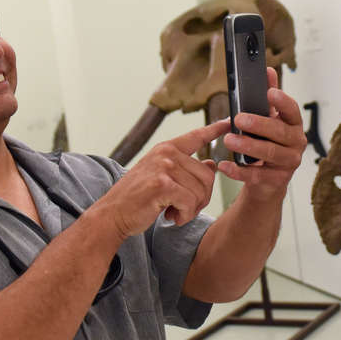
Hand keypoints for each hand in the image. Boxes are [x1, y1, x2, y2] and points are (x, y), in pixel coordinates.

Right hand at [95, 120, 229, 239]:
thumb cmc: (138, 198)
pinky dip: (185, 216)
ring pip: (201, 191)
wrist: (112, 214)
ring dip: (191, 209)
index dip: (215, 129)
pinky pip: (191, 202)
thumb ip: (185, 170)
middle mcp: (166, 154)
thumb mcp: (162, 178)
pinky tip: (171, 217)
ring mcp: (164, 167)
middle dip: (201, 198)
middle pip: (208, 175)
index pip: (196, 136)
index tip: (229, 122)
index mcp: (166, 149)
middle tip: (184, 208)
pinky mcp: (162, 185)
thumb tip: (211, 164)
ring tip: (173, 211)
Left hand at [217, 68, 306, 199]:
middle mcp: (296, 143)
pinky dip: (239, 171)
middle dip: (258, 124)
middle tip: (238, 119)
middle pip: (279, 132)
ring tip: (229, 140)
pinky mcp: (276, 181)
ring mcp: (288, 163)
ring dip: (248, 146)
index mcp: (294, 125)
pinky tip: (225, 166)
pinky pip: (257, 175)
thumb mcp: (270, 119)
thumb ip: (270, 97)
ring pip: (269, 153)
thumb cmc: (268, 143)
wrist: (269, 180)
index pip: (292, 110)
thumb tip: (268, 71)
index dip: (282, 102)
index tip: (269, 93)